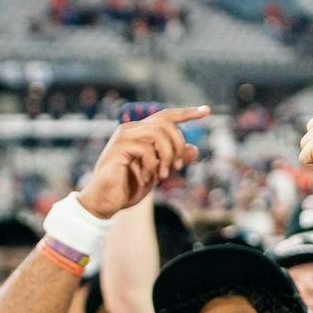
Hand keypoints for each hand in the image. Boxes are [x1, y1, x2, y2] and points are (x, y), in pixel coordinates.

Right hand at [81, 105, 207, 218]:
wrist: (106, 202)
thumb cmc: (129, 186)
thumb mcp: (159, 173)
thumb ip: (174, 160)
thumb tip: (195, 149)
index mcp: (140, 132)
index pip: (166, 116)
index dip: (187, 113)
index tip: (207, 111)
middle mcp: (131, 129)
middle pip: (166, 124)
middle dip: (178, 145)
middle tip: (177, 167)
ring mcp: (123, 137)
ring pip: (158, 133)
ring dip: (167, 155)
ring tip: (164, 175)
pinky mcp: (118, 148)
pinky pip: (146, 149)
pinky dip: (153, 164)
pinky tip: (149, 176)